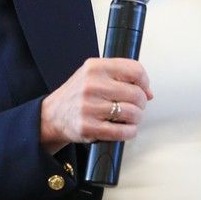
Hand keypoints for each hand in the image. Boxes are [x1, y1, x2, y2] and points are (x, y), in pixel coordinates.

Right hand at [39, 57, 153, 153]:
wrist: (52, 115)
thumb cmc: (78, 94)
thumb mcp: (94, 74)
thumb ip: (121, 76)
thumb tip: (148, 92)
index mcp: (96, 67)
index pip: (135, 70)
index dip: (145, 82)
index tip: (144, 89)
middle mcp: (92, 85)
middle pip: (136, 94)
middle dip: (142, 103)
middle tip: (137, 106)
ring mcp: (89, 107)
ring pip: (131, 113)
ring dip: (137, 118)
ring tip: (131, 118)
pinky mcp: (88, 128)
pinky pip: (121, 131)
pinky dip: (130, 132)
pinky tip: (126, 129)